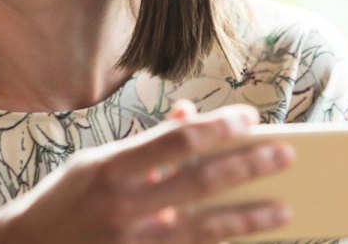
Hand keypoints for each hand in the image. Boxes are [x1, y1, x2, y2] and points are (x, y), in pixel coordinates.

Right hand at [0, 102, 294, 243]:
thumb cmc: (64, 201)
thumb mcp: (95, 164)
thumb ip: (144, 144)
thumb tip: (188, 116)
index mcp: (110, 168)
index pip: (176, 141)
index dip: (216, 128)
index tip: (248, 118)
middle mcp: (124, 204)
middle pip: (200, 182)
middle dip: (247, 166)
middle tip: (283, 154)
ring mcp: (134, 240)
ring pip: (206, 227)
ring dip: (249, 216)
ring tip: (283, 208)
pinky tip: (247, 239)